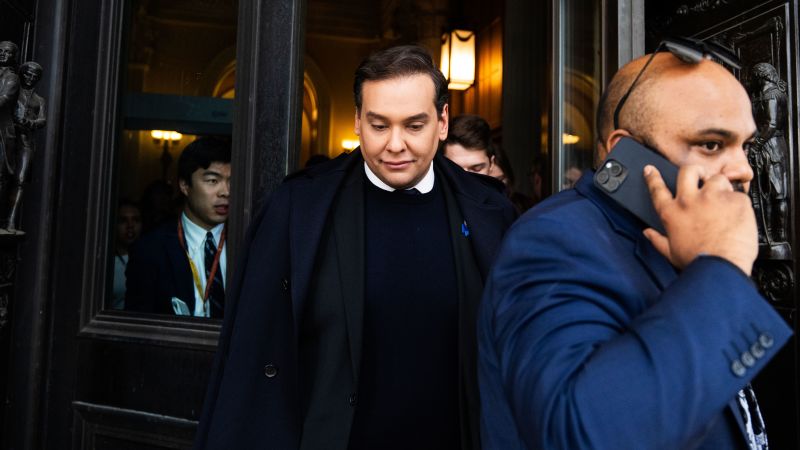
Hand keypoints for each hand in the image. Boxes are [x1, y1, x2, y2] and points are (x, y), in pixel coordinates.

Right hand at [642, 164, 757, 274]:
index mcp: (672, 213)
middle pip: (687, 171)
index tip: (651, 170)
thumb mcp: (671, 253)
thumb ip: (658, 240)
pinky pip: (738, 194)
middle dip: (693, 171)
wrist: (721, 266)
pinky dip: (739, 203)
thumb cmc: (697, 262)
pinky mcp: (734, 200)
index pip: (657, 189)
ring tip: (724, 201)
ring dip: (721, 187)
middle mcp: (689, 201)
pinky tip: (738, 216)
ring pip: (717, 179)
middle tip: (699, 176)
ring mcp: (712, 198)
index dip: (653, 177)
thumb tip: (648, 234)